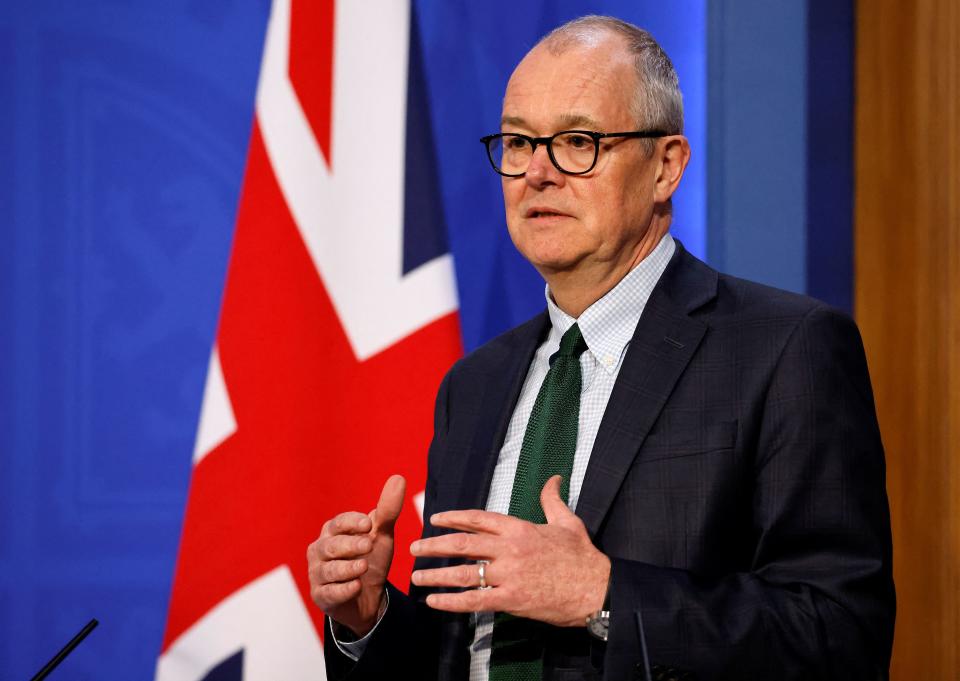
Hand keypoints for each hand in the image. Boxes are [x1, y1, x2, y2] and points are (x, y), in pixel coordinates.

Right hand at [306, 474, 405, 636]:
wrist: (369, 597)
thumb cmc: (370, 558)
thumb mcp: (381, 535)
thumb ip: (388, 509)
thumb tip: (399, 478)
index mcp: (332, 531)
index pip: (338, 523)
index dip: (352, 523)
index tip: (369, 524)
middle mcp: (320, 550)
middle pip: (331, 545)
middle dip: (350, 545)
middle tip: (368, 545)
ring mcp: (318, 574)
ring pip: (329, 570)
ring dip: (346, 568)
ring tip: (364, 566)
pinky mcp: (322, 596)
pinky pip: (329, 592)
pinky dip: (343, 590)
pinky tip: (357, 587)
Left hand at [409, 475, 610, 626]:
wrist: (596, 589)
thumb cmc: (582, 556)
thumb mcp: (568, 522)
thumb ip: (552, 500)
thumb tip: (554, 478)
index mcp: (519, 528)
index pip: (478, 518)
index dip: (453, 517)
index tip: (434, 519)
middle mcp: (509, 549)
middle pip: (462, 544)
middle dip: (434, 545)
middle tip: (414, 547)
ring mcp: (509, 575)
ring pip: (463, 573)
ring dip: (436, 575)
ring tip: (417, 577)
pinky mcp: (511, 599)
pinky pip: (474, 601)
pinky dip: (451, 602)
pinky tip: (434, 603)